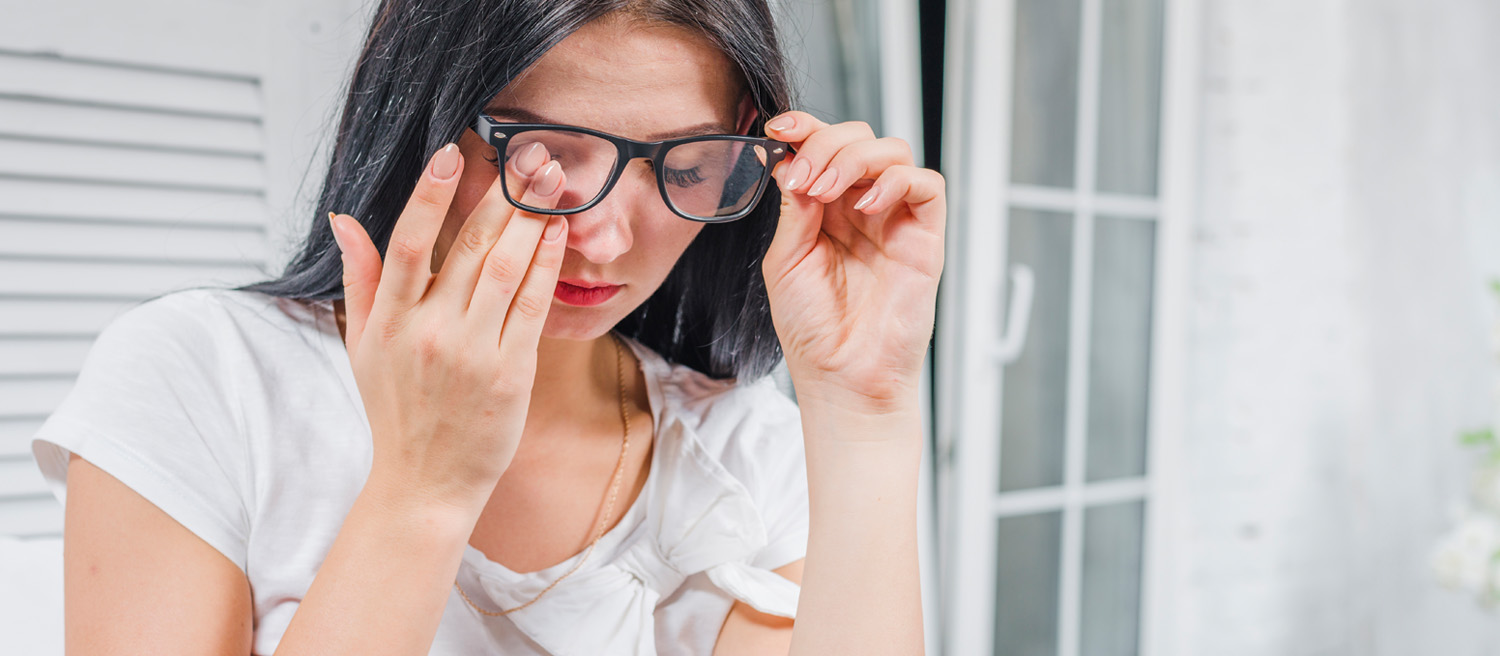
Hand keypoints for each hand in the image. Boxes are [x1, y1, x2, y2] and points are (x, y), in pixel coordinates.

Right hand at [328, 140, 568, 510]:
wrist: (425, 483)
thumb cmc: (395, 411)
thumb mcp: (362, 345)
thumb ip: (359, 278)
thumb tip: (343, 219)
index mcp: (389, 321)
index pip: (408, 243)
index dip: (431, 195)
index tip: (454, 154)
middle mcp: (429, 332)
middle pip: (469, 248)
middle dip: (504, 195)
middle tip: (531, 154)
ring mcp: (472, 353)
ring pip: (506, 270)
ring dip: (532, 219)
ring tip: (553, 180)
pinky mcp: (510, 373)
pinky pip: (531, 307)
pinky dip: (545, 265)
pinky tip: (557, 232)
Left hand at [761, 111, 945, 415]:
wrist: (841, 377)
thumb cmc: (812, 329)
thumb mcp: (785, 260)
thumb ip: (793, 210)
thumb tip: (794, 161)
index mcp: (824, 209)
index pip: (822, 148)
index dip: (804, 128)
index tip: (780, 128)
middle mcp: (861, 208)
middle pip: (858, 138)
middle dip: (826, 144)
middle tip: (805, 177)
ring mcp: (894, 220)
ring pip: (892, 151)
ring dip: (855, 157)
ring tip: (828, 188)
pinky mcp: (924, 238)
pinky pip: (926, 185)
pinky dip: (896, 181)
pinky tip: (866, 206)